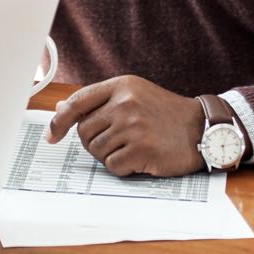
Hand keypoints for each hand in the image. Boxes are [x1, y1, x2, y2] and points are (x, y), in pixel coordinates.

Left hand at [45, 76, 203, 176]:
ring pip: (97, 150)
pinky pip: (113, 166)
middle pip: (84, 131)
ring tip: (130, 148)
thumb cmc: (164, 113)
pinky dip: (121, 167)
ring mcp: (134, 126)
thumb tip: (60, 109)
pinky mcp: (143, 150)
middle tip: (116, 142)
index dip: (59, 121)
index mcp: (120, 86)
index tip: (51, 136)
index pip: (77, 102)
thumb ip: (100, 101)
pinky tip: (138, 160)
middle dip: (94, 141)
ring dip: (109, 155)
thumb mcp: (133, 94)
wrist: (202, 128)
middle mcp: (125, 103)